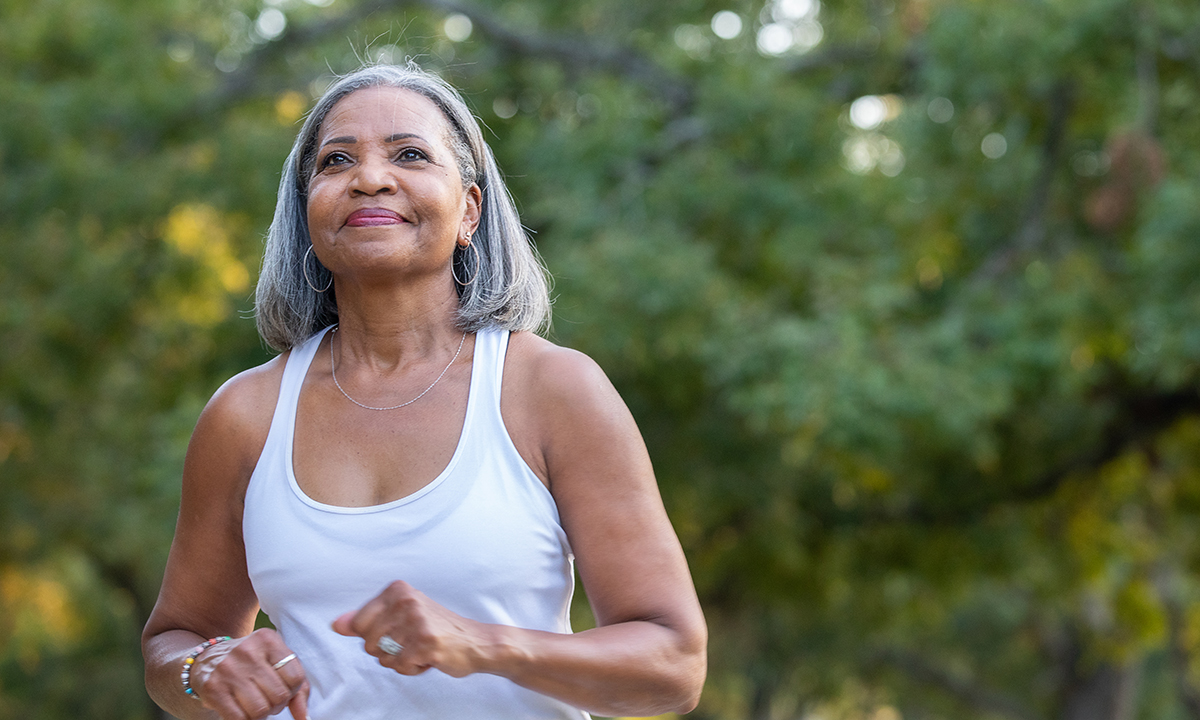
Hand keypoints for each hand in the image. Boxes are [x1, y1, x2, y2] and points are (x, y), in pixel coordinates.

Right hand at [190, 628, 309, 719]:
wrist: (208, 659)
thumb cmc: (252, 663)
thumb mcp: (277, 663)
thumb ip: (298, 687)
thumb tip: (304, 718)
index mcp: (268, 640)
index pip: (296, 678)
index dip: (293, 691)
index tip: (284, 689)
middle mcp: (248, 651)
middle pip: (279, 696)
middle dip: (277, 705)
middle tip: (268, 699)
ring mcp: (228, 669)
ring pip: (260, 710)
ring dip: (262, 715)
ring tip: (256, 705)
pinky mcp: (213, 688)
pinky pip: (238, 719)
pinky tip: (242, 710)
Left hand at [332, 580, 491, 677]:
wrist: (476, 641)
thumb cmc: (437, 629)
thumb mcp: (401, 616)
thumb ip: (366, 620)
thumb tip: (337, 624)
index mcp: (397, 590)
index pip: (359, 623)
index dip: (375, 636)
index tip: (399, 629)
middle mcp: (406, 601)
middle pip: (369, 643)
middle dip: (388, 650)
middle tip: (413, 641)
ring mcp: (417, 621)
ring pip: (383, 657)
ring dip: (401, 660)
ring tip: (421, 648)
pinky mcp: (426, 643)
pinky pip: (400, 667)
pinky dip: (412, 668)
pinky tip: (428, 657)